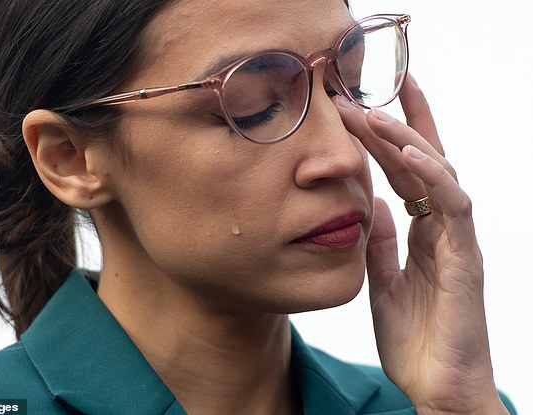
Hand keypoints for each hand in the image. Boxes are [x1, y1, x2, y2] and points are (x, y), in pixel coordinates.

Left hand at [335, 75, 508, 414]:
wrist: (437, 388)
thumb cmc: (416, 340)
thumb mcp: (384, 284)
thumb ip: (383, 245)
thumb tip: (374, 207)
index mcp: (423, 233)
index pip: (407, 173)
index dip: (389, 137)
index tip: (362, 104)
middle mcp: (442, 229)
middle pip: (423, 162)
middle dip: (394, 123)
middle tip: (359, 91)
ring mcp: (457, 241)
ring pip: (439, 175)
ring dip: (408, 140)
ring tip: (374, 111)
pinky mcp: (466, 258)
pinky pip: (453, 208)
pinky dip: (434, 177)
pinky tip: (412, 154)